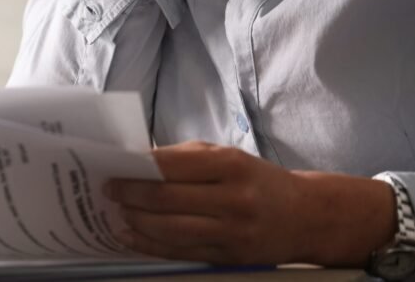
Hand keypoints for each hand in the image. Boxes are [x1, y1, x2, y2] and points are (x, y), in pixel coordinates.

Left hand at [106, 141, 396, 265]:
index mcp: (230, 165)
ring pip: (170, 230)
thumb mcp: (226, 156)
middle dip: (130, 195)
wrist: (307, 216)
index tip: (113, 167)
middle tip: (107, 189)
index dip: (137, 169)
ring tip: (115, 212)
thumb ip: (182, 158)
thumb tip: (134, 162)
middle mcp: (233, 200)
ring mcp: (232, 233)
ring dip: (135, 221)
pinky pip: (180, 252)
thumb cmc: (255, 179)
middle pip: (167, 200)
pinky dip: (149, 245)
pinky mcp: (228, 259)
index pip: (172, 166)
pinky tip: (129, 236)